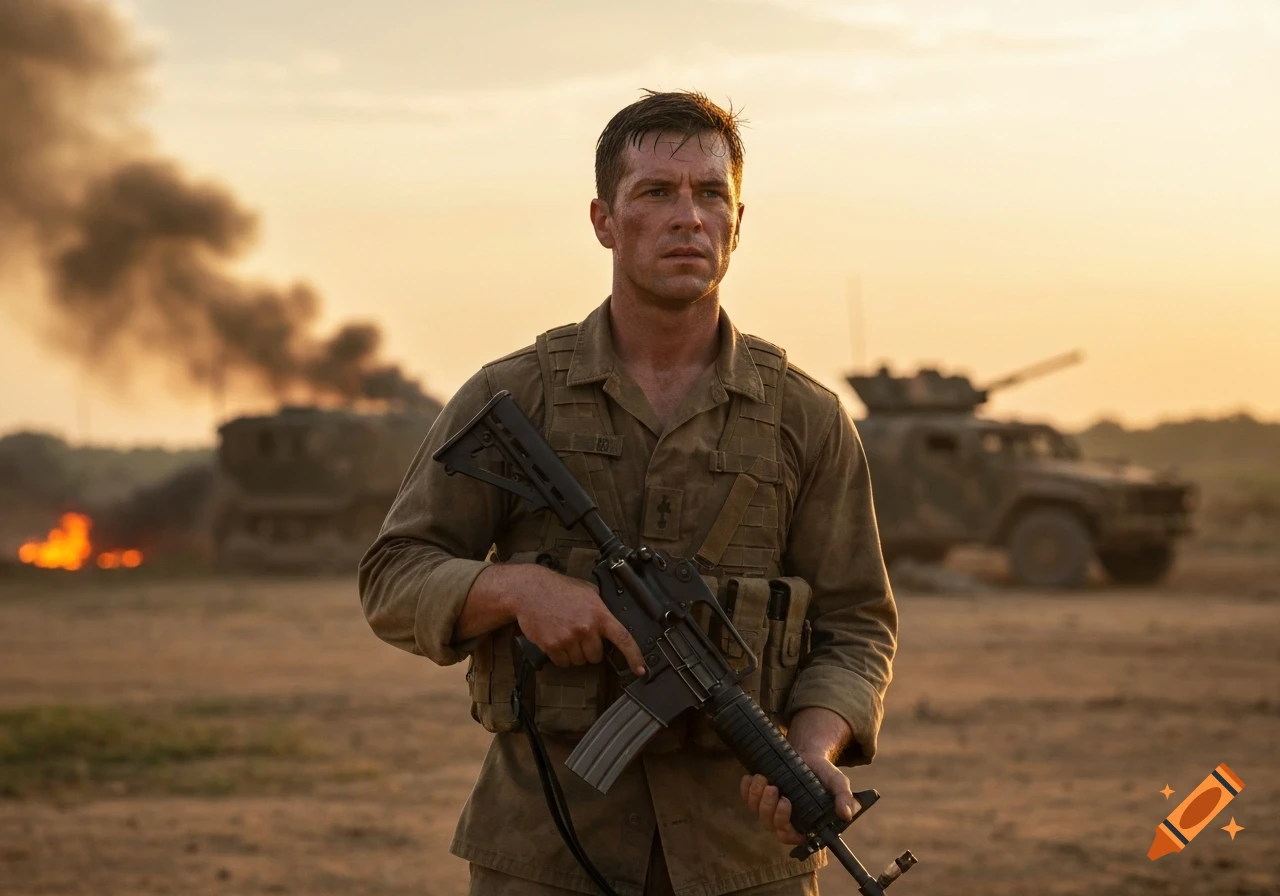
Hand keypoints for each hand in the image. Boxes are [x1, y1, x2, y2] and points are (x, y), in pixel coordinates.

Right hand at [496, 563, 647, 675]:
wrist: (529, 591)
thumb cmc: (558, 589)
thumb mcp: (587, 591)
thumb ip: (600, 608)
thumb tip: (609, 621)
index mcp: (598, 614)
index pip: (623, 638)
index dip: (634, 656)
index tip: (641, 669)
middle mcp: (586, 628)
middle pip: (596, 656)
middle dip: (590, 650)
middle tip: (579, 635)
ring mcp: (568, 638)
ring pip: (579, 661)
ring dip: (574, 653)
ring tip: (565, 634)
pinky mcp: (552, 646)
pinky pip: (563, 663)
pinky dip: (561, 656)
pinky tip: (556, 640)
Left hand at [739, 707, 855, 845]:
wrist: (808, 757)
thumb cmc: (823, 774)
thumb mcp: (837, 782)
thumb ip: (843, 797)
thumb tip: (847, 814)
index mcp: (805, 824)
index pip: (790, 835)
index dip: (784, 823)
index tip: (786, 802)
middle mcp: (786, 821)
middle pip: (770, 824)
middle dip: (768, 807)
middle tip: (773, 787)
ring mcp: (771, 810)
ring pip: (757, 812)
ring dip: (756, 796)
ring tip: (763, 778)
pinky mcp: (759, 797)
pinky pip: (747, 799)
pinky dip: (746, 789)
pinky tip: (750, 777)